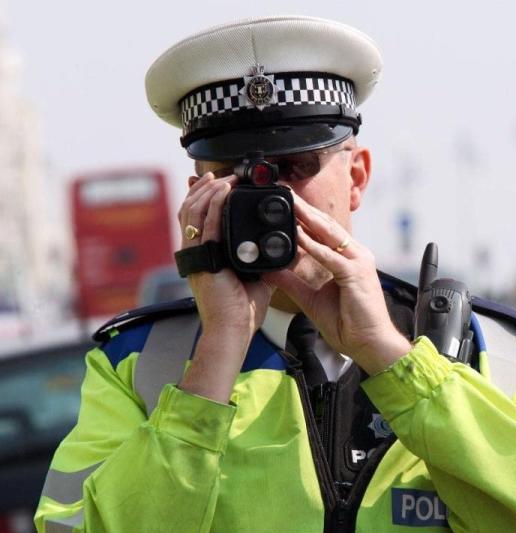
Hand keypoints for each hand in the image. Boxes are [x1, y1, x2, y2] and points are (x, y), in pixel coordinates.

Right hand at [176, 172, 275, 402]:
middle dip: (205, 188)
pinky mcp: (202, 258)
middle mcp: (195, 252)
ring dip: (209, 191)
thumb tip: (281, 250)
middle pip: (190, 208)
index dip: (204, 197)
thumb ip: (261, 261)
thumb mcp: (254, 277)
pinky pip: (204, 224)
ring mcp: (196, 255)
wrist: (233, 331)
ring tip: (224, 178)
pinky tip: (222, 192)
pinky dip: (212, 205)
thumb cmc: (242, 311)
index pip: (197, 217)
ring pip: (193, 211)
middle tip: (222, 174)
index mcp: (204, 254)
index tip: (220, 182)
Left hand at [262, 198, 411, 373]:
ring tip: (289, 204)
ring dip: (308, 219)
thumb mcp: (311, 299)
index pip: (323, 232)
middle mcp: (356, 255)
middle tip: (284, 193)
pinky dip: (313, 246)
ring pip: (330, 235)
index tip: (284, 205)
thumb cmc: (350, 324)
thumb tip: (270, 269)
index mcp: (348, 259)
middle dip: (305, 209)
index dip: (304, 217)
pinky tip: (298, 236)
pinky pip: (331, 257)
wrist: (370, 344)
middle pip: (327, 226)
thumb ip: (291, 281)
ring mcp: (359, 262)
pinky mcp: (357, 275)